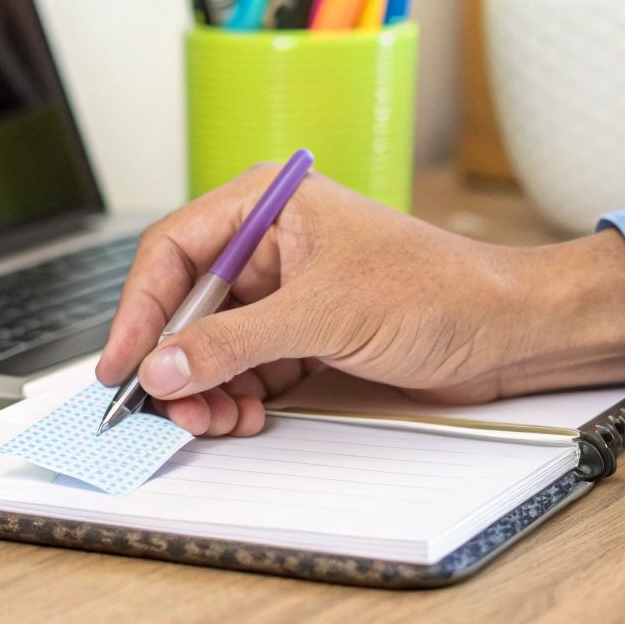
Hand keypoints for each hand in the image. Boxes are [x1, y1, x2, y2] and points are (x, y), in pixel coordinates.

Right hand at [94, 166, 624, 435]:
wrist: (504, 332)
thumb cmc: (437, 291)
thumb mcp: (323, 315)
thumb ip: (236, 342)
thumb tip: (164, 365)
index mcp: (267, 206)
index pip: (172, 251)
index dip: (138, 309)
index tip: (120, 362)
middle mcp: (268, 242)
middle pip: (186, 302)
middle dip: (176, 360)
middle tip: (168, 406)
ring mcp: (285, 290)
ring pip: (212, 342)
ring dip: (205, 386)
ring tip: (213, 418)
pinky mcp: (303, 332)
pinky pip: (244, 366)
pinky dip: (236, 395)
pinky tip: (244, 415)